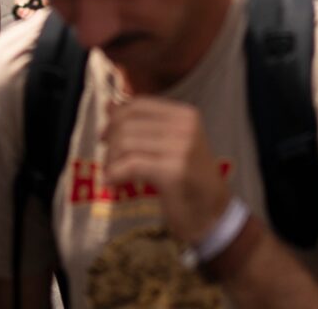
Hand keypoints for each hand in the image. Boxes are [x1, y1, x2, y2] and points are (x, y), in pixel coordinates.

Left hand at [103, 97, 231, 245]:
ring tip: (112, 175)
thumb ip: (143, 125)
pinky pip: (131, 165)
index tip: (105, 138)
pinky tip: (112, 184)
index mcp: (185, 114)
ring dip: (111, 161)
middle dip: (110, 144)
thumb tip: (109, 105)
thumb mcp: (169, 144)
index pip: (138, 105)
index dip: (115, 118)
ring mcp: (181, 148)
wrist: (213, 212)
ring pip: (126, 143)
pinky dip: (114, 174)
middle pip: (128, 124)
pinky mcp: (174, 172)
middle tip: (108, 163)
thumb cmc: (188, 178)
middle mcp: (185, 126)